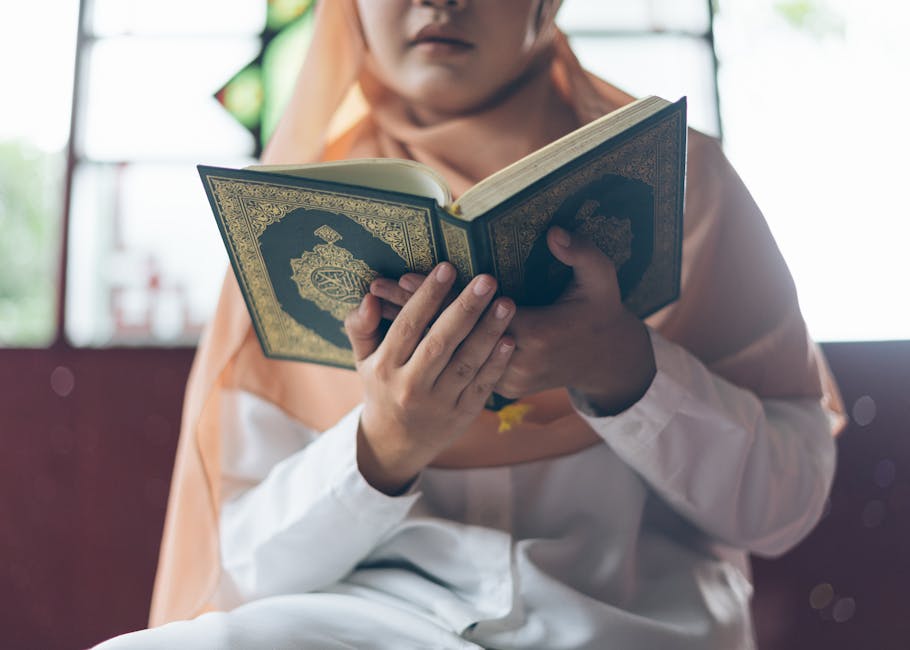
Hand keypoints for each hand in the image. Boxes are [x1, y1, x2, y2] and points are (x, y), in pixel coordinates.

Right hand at [344, 263, 515, 494]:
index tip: (447, 268)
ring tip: (506, 303)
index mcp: (384, 368)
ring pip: (466, 364)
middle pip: (439, 343)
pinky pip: (481, 386)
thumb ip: (361, 327)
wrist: (395, 444)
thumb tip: (369, 297)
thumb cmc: (382, 388)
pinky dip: (496, 364)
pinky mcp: (462, 415)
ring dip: (488, 332)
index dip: (427, 297)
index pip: (407, 326)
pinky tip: (510, 340)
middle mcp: (410, 386)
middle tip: (486, 279)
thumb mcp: (362, 360)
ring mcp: (438, 403)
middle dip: (464, 309)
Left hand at [370, 227, 655, 414]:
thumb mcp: (601, 279)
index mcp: (537, 334)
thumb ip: (582, 254)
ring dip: (416, 333)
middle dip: (413, 310)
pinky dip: (432, 348)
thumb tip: (556, 231)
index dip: (443, 295)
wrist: (606, 361)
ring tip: (378, 307)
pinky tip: (403, 332)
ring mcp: (506, 379)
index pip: (478, 313)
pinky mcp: (500, 387)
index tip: (409, 275)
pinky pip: (459, 366)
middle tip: (377, 287)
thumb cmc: (600, 312)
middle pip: (454, 336)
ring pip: (451, 355)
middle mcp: (515, 361)